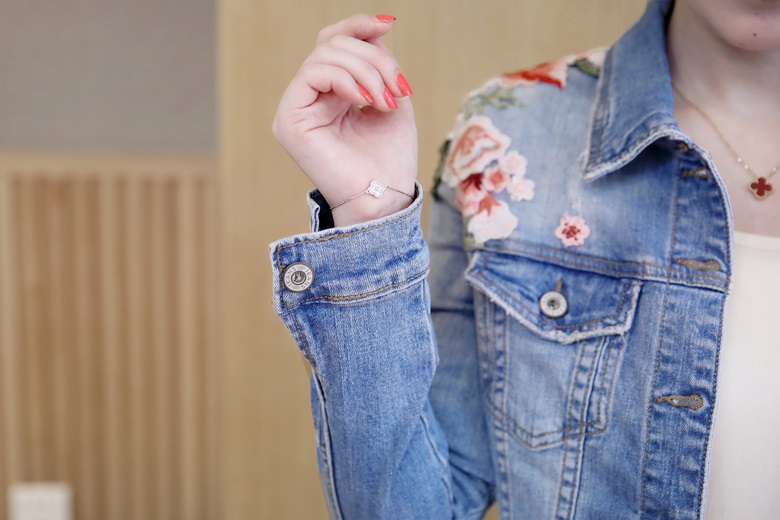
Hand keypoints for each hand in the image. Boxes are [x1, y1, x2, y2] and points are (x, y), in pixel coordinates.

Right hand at [272, 14, 417, 226]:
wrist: (383, 198)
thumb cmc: (389, 158)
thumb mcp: (391, 98)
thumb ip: (378, 64)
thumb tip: (375, 30)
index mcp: (330, 92)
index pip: (333, 42)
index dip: (358, 25)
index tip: (389, 24)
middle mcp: (309, 97)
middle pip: (333, 45)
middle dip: (374, 59)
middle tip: (399, 88)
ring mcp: (295, 108)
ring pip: (324, 55)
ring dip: (366, 72)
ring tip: (386, 101)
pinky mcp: (288, 120)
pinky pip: (311, 73)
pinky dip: (344, 79)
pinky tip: (364, 100)